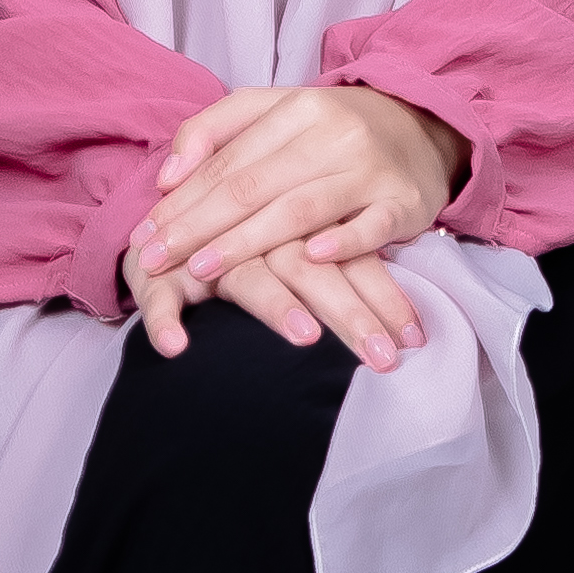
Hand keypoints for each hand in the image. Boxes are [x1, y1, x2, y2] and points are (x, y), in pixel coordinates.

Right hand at [120, 225, 424, 370]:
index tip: (413, 336)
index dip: (381, 293)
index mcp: (292, 215)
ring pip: (248, 280)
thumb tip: (405, 320)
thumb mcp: (291, 237)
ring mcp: (207, 255)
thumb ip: (349, 255)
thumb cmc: (244, 231)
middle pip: (306, 267)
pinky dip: (164, 319)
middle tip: (384, 357)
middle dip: (348, 314)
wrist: (161, 219)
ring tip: (306, 337)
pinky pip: (160, 297)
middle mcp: (254, 233)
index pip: (346, 254)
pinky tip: (177, 347)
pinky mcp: (160, 273)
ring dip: (275, 308)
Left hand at [122, 81, 467, 368]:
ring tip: (201, 270)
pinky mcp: (403, 203)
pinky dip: (342, 242)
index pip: (228, 160)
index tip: (143, 234)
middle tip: (153, 261)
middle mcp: (332, 134)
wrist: (425, 125)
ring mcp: (369, 169)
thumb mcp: (276, 110)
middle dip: (197, 227)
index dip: (181, 200)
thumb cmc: (334, 128)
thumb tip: (168, 176)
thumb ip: (216, 130)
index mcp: (296, 108)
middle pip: (253, 185)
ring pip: (299, 208)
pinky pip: (371, 226)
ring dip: (247, 242)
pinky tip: (312, 259)